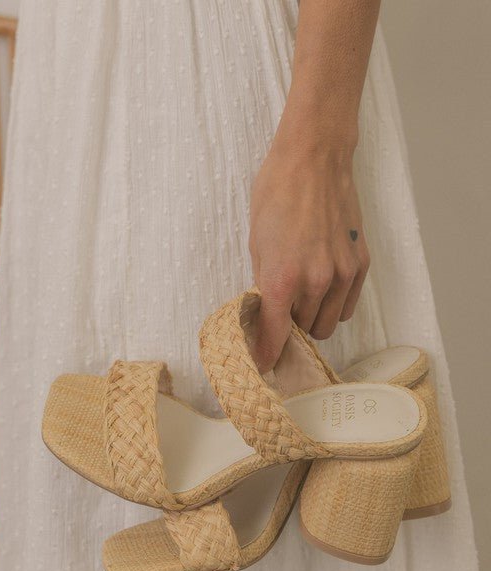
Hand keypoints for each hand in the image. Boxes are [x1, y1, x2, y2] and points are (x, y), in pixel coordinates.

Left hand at [249, 143, 369, 372]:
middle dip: (288, 329)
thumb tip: (266, 311)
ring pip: (327, 324)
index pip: (276, 336)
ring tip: (300, 297)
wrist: (314, 159)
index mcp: (283, 279)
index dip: (266, 355)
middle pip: (302, 332)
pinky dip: (333, 306)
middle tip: (279, 313)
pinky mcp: (360, 264)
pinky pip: (347, 306)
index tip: (261, 365)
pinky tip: (321, 289)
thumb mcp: (256, 243)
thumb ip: (264, 283)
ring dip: (311, 319)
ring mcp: (343, 274)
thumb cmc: (277, 194)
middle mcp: (316, 282)